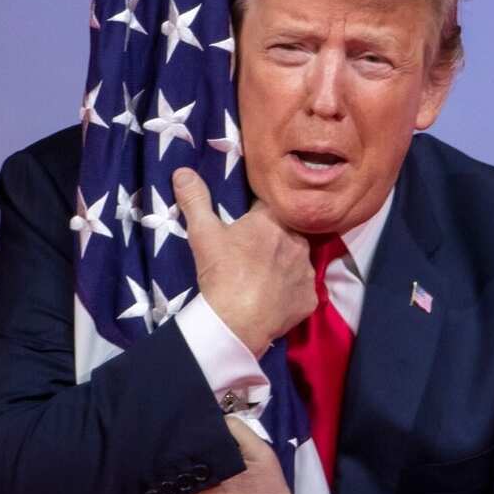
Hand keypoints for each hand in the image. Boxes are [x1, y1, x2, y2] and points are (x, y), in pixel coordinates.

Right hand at [173, 168, 316, 356]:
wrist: (235, 323)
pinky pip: (302, 289)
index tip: (246, 224)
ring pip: (297, 260)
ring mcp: (307, 271)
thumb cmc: (221, 273)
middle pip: (287, 233)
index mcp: (274, 220)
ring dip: (284, 264)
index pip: (270, 207)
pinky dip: (290, 292)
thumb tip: (183, 171)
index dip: (257, 214)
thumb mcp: (203, 233)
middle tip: (252, 253)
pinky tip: (273, 297)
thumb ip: (195, 199)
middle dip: (273, 239)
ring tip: (262, 277)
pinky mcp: (310, 297)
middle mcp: (298, 240)